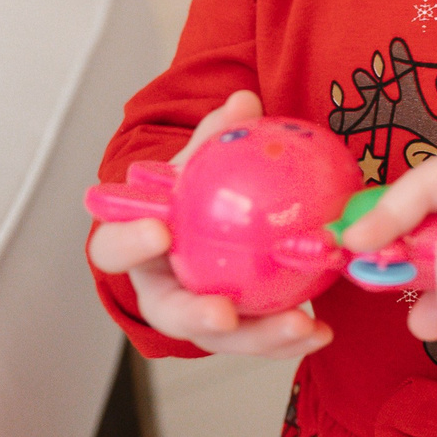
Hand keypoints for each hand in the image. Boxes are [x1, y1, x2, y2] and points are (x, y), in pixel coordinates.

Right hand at [87, 90, 333, 358]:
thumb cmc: (195, 191)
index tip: (159, 233)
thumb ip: (217, 134)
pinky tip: (322, 331)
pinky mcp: (233, 332)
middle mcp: (159, 289)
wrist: (206, 222)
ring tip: (298, 327)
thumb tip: (244, 99)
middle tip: (224, 314)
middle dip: (193, 317)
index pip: (114, 248)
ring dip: (258, 336)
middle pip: (168, 312)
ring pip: (220, 337)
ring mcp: (195, 316)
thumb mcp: (200, 160)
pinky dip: (288, 337)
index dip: (129, 243)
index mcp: (135, 247)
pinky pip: (259, 337)